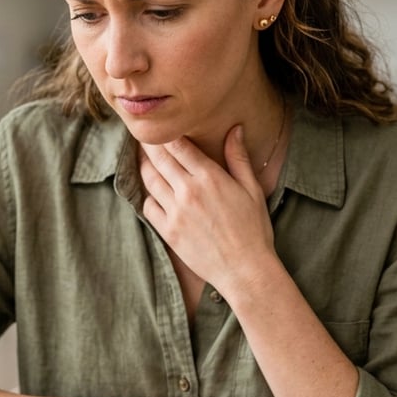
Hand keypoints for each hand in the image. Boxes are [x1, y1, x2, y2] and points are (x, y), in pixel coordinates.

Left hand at [139, 126, 275, 292]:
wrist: (245, 269)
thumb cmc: (254, 230)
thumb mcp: (252, 189)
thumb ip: (238, 157)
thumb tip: (235, 129)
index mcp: (210, 177)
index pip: (179, 146)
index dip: (167, 134)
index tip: (161, 127)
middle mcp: (189, 191)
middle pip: (160, 159)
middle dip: (150, 144)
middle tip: (142, 135)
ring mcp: (176, 212)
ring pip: (150, 180)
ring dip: (144, 166)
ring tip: (143, 157)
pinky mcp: (168, 231)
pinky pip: (148, 206)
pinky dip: (147, 195)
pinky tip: (149, 189)